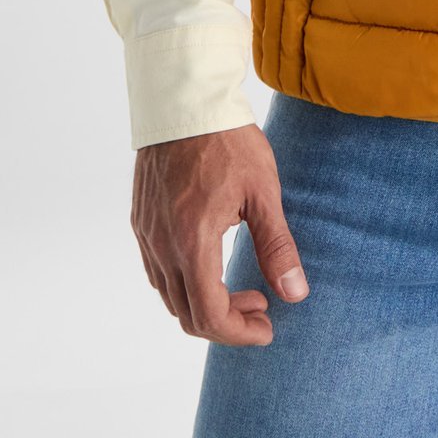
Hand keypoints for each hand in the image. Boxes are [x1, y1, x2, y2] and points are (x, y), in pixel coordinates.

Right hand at [131, 123, 306, 345]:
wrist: (186, 103)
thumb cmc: (229, 142)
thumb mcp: (263, 193)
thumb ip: (277, 247)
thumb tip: (295, 294)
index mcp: (193, 243)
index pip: (209, 315)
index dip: (239, 333)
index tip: (268, 327)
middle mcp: (162, 247)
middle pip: (186, 314)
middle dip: (227, 323)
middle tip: (263, 307)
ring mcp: (147, 236)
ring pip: (170, 297)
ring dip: (206, 305)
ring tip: (246, 289)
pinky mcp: (141, 223)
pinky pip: (158, 273)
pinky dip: (187, 285)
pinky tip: (214, 266)